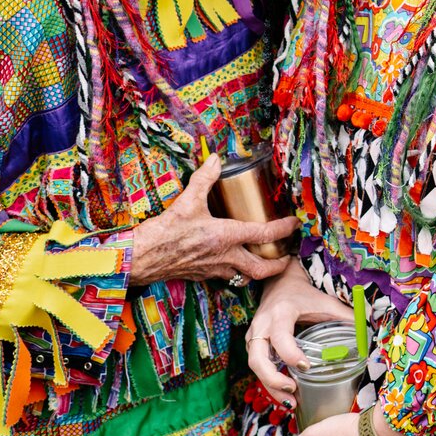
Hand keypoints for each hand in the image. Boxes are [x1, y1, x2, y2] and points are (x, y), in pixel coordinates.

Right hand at [127, 156, 296, 285]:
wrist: (140, 259)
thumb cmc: (164, 232)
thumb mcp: (187, 201)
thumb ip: (204, 179)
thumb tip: (215, 159)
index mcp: (226, 237)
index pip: (265, 234)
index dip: (285, 229)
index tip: (295, 224)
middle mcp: (225, 257)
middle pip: (261, 268)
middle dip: (278, 264)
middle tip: (288, 257)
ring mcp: (213, 269)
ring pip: (244, 276)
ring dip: (257, 270)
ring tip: (264, 260)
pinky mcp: (200, 275)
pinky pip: (225, 277)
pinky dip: (235, 271)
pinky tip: (232, 261)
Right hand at [246, 264, 355, 399]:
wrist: (281, 284)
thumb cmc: (305, 295)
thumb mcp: (326, 302)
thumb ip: (346, 317)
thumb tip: (367, 335)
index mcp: (281, 313)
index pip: (280, 337)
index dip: (290, 354)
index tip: (306, 367)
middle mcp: (262, 325)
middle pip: (257, 359)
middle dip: (273, 379)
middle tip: (293, 391)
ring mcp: (253, 336)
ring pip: (254, 366)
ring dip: (270, 386)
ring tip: (292, 400)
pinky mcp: (252, 344)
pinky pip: (257, 366)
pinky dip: (269, 382)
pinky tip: (286, 393)